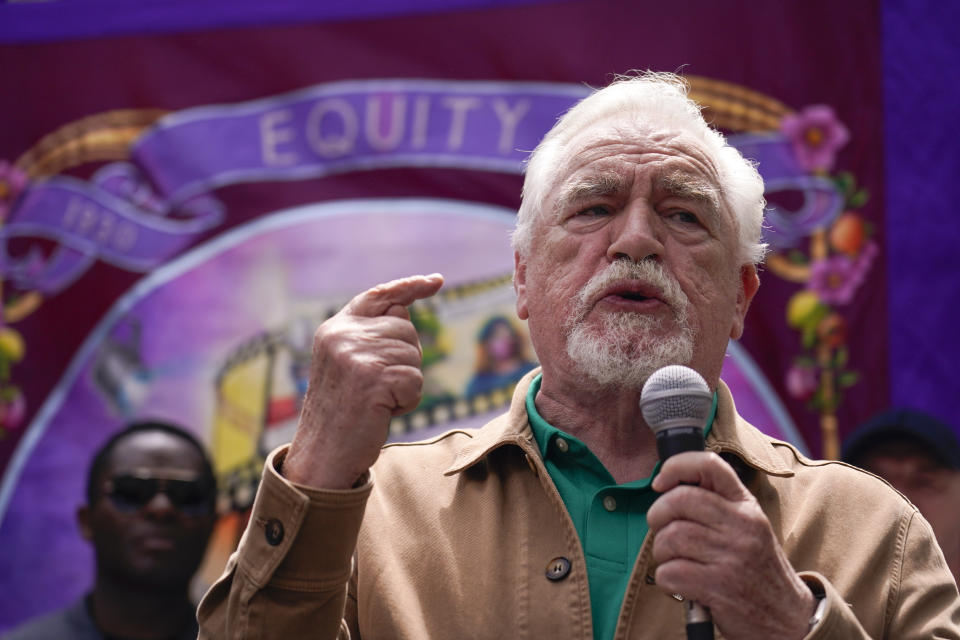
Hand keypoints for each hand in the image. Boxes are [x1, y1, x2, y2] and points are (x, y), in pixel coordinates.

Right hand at [283, 274, 443, 488]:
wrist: (322, 455)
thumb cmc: (341, 414)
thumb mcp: (349, 365)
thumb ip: (371, 337)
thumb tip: (404, 309)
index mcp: (334, 329)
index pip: (379, 296)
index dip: (410, 286)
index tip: (436, 281)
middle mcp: (342, 336)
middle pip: (406, 330)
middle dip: (405, 362)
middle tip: (376, 390)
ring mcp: (356, 355)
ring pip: (414, 356)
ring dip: (405, 384)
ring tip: (375, 402)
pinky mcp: (373, 378)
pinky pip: (416, 381)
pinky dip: (408, 401)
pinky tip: (381, 412)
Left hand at [647, 452, 815, 639]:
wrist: (788, 618)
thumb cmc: (756, 570)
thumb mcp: (748, 528)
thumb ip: (717, 506)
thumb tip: (668, 487)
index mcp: (747, 506)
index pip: (710, 465)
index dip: (677, 466)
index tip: (660, 482)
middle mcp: (742, 526)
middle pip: (679, 500)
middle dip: (658, 515)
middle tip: (661, 530)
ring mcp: (732, 557)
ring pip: (670, 537)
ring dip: (662, 552)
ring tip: (674, 561)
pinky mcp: (720, 587)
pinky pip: (670, 572)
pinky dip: (666, 580)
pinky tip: (680, 585)